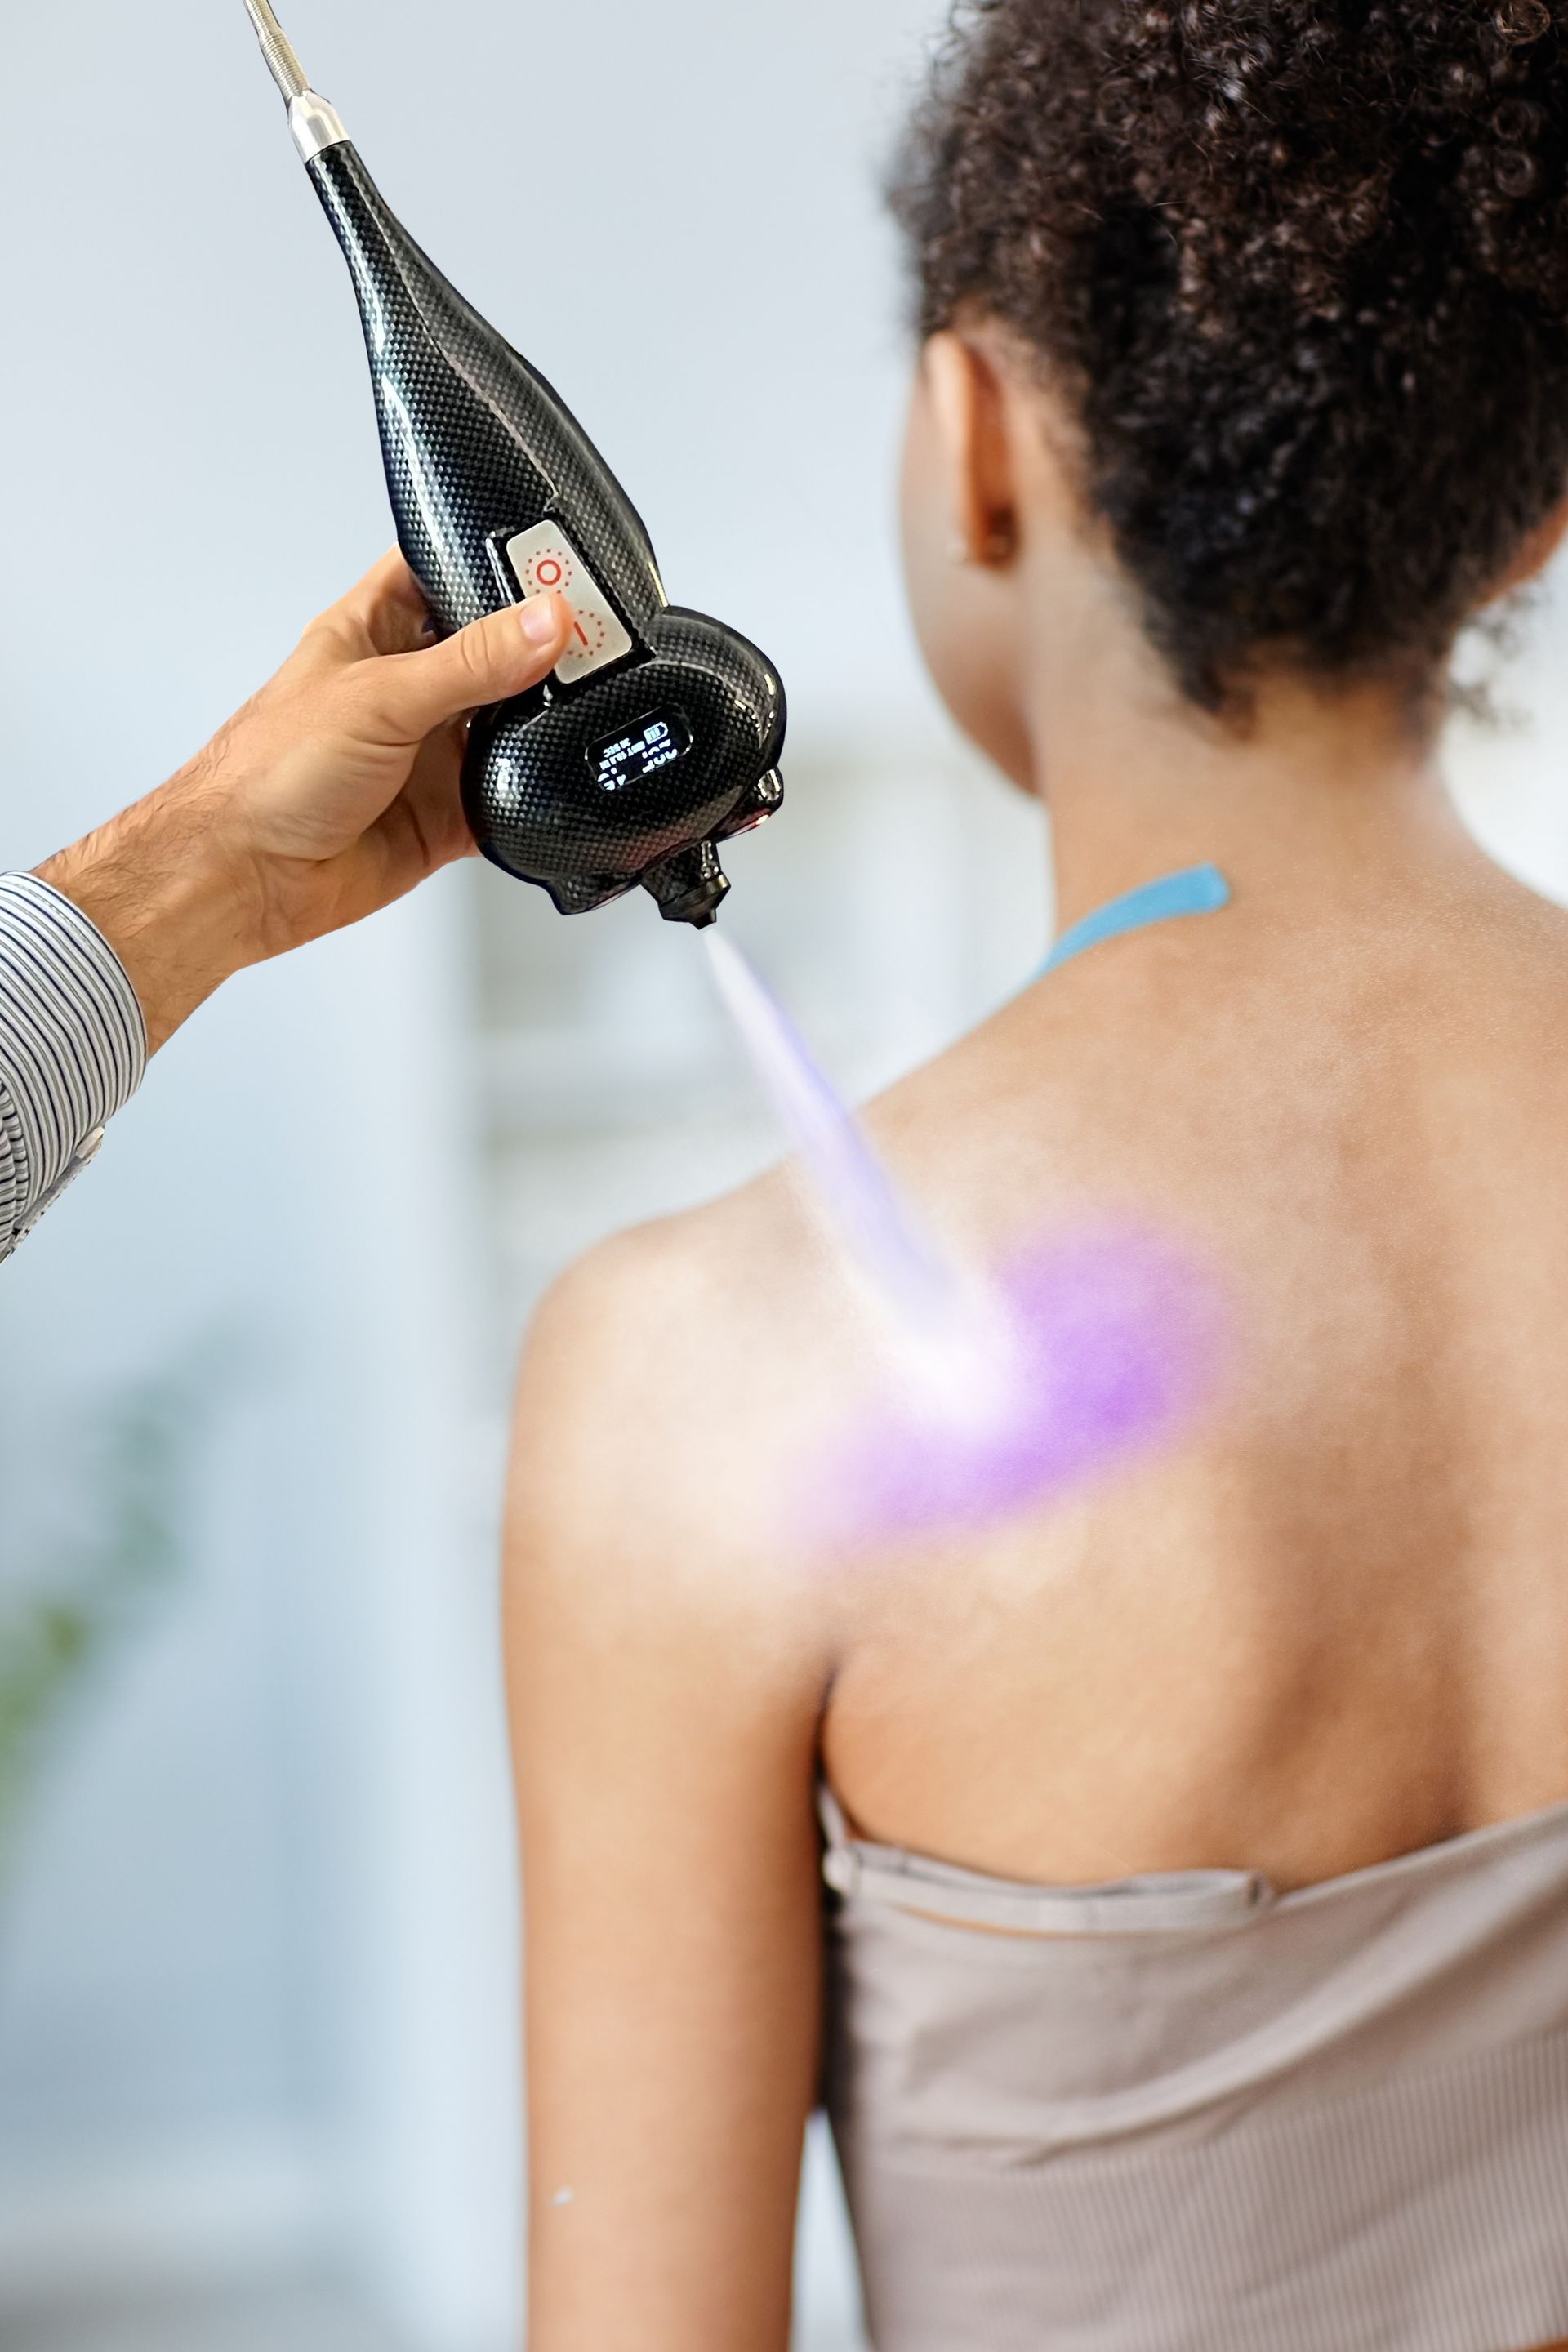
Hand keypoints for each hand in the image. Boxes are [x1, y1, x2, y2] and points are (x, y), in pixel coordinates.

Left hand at [38, 552, 573, 1050]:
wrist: (248, 876)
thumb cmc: (268, 774)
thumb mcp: (380, 696)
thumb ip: (471, 661)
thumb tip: (544, 622)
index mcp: (373, 632)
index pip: (439, 570)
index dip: (490, 558)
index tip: (552, 556)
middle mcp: (405, 688)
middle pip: (491, 648)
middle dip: (538, 643)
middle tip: (596, 636)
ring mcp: (429, 752)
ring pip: (508, 722)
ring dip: (542, 717)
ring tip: (592, 700)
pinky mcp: (447, 812)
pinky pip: (507, 795)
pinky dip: (533, 790)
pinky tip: (555, 777)